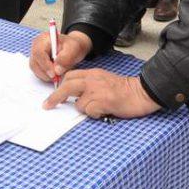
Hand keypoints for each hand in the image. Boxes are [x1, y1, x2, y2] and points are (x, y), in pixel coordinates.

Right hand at [30, 29, 90, 81]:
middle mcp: (36, 46)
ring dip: (45, 75)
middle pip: (34, 62)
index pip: (39, 52)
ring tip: (58, 75)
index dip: (45, 65)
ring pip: (35, 68)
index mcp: (44, 39)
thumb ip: (66, 58)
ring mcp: (35, 54)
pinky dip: (45, 76)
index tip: (54, 74)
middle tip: (57, 78)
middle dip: (45, 72)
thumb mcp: (73, 49)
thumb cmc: (72, 46)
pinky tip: (54, 74)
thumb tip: (57, 70)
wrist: (71, 48)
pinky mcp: (36, 62)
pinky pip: (37, 72)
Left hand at [42, 69, 161, 118]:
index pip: (70, 76)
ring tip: (98, 109)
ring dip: (85, 109)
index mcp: (92, 73)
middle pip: (67, 86)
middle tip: (47, 105)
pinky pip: (90, 111)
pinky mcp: (103, 101)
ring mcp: (97, 90)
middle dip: (55, 97)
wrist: (141, 92)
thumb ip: (89, 85)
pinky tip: (104, 112)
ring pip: (78, 103)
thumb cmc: (124, 90)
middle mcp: (92, 80)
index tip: (54, 95)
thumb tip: (75, 96)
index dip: (60, 86)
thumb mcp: (103, 81)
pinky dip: (94, 114)